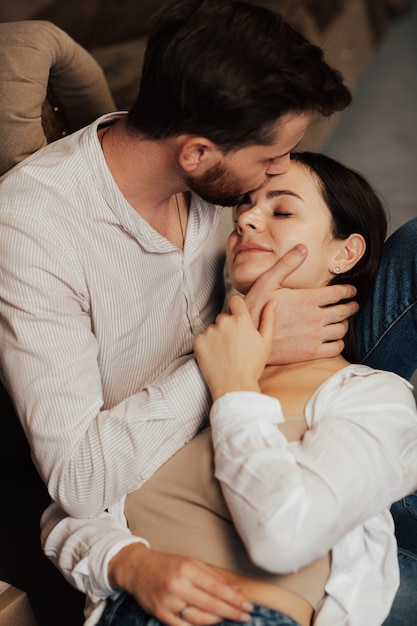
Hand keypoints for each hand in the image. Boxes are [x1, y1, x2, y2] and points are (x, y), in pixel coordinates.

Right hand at [108, 543, 252, 625]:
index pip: (216, 587)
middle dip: (231, 611)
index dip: (234, 598)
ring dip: (217, 619)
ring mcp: (168, 602)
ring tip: (228, 617)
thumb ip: (213, 575)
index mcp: (187, 568)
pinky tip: (209, 623)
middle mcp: (177, 585)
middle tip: (246, 615)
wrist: (137, 568)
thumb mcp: (191, 562)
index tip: (247, 605)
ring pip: (199, 618)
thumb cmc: (167, 564)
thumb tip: (235, 589)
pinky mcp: (160, 614)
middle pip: (210, 604)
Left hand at [194, 295, 274, 399]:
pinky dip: (206, 345)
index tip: (238, 320)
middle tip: (234, 345)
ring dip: (217, 336)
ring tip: (225, 353)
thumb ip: (268, 319)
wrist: (234, 386)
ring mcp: (209, 331)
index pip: (235, 301)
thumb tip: (272, 301)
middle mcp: (224, 322)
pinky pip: (202, 338)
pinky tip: (215, 357)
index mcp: (241, 319)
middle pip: (224, 317)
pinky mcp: (198, 342)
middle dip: (228, 326)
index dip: (237, 309)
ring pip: (213, 328)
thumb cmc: (252, 366)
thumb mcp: (266, 342)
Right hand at [244, 245, 357, 363]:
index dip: (348, 290)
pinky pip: (335, 348)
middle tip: (353, 305)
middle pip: (344, 311)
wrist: (247, 339)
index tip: (351, 290)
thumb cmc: (254, 309)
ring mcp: (315, 336)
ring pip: (341, 330)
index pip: (338, 293)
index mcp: (308, 299)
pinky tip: (334, 340)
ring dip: (344, 324)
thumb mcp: (267, 282)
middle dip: (351, 306)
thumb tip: (302, 248)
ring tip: (342, 321)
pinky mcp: (311, 353)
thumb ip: (287, 264)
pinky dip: (338, 343)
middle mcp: (315, 318)